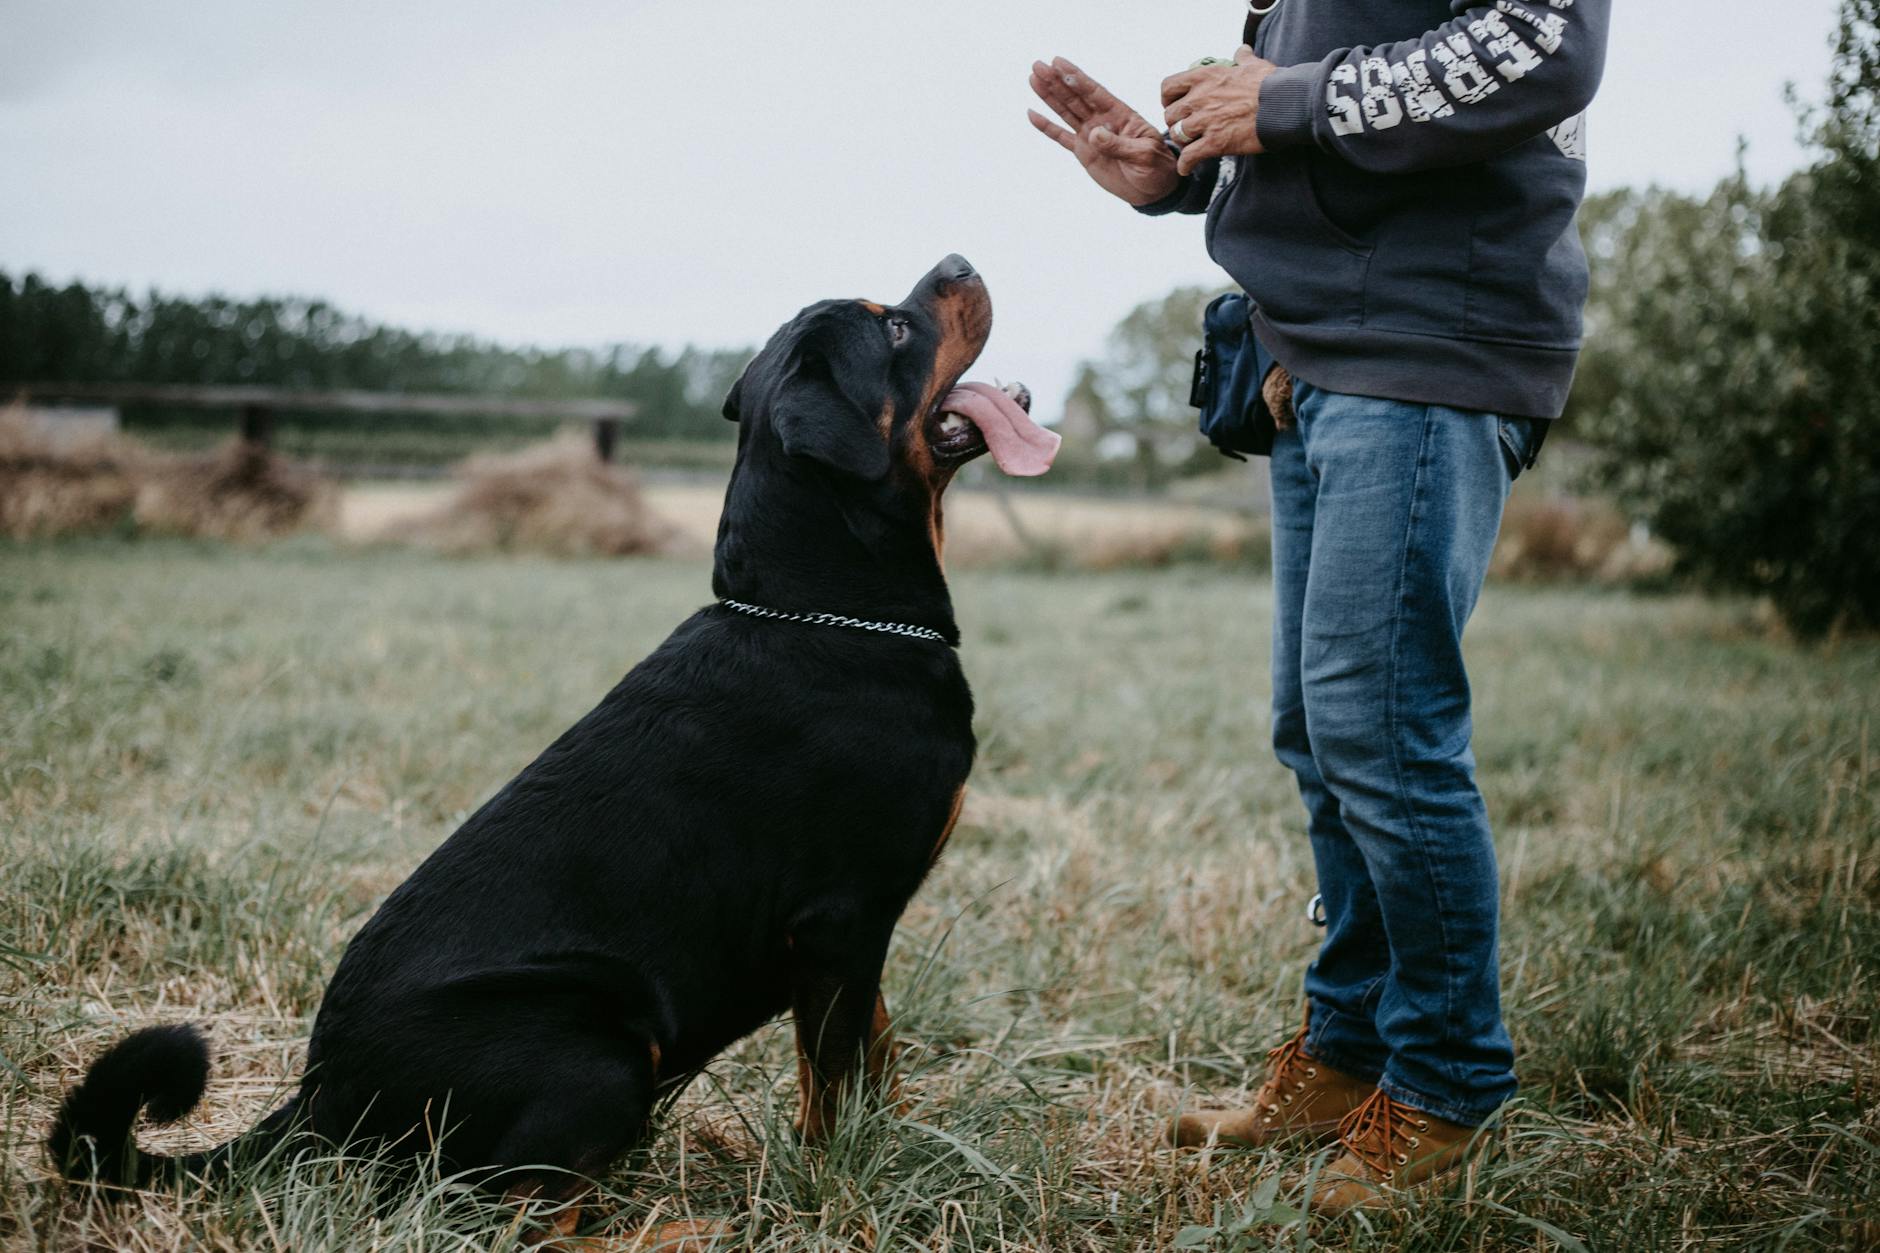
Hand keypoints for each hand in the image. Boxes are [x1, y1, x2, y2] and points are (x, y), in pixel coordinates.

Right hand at [1028, 56, 1179, 206]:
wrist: (1153, 189)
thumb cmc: (1156, 167)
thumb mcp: (1144, 155)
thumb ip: (1119, 145)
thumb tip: (1094, 134)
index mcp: (1120, 115)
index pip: (1094, 93)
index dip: (1076, 77)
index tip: (1058, 63)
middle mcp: (1103, 121)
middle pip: (1075, 97)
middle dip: (1056, 81)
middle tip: (1038, 65)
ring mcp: (1091, 135)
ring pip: (1066, 112)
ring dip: (1049, 96)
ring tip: (1033, 78)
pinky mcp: (1083, 151)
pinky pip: (1061, 137)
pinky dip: (1047, 127)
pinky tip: (1032, 114)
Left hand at [1161, 45, 1277, 175]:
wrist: (1284, 104)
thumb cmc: (1271, 84)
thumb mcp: (1253, 65)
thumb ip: (1243, 59)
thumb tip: (1242, 50)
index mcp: (1205, 77)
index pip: (1168, 87)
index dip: (1168, 99)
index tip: (1175, 105)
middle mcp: (1199, 98)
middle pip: (1170, 115)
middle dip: (1176, 123)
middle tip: (1186, 129)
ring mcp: (1205, 121)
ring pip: (1177, 135)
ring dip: (1183, 143)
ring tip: (1191, 146)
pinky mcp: (1214, 142)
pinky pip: (1189, 157)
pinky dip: (1185, 165)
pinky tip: (1187, 168)